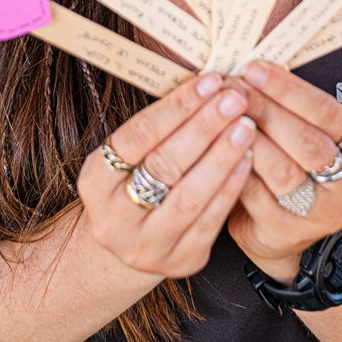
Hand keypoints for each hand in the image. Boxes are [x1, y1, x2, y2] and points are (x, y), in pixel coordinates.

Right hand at [77, 72, 255, 277]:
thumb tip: (205, 82)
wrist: (130, 245)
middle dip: (204, 127)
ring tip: (245, 125)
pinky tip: (247, 158)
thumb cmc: (134, 181)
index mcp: (94, 181)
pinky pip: (211, 219)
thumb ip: (159, 125)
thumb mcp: (128, 156)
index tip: (209, 81)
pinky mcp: (181, 260)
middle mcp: (114, 219)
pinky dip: (232, 185)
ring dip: (222, 156)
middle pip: (164, 164)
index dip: (176, 107)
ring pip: (191, 196)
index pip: (137, 136)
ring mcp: (147, 245)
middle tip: (234, 98)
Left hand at [228, 62, 341, 279]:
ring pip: (283, 171)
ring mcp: (321, 213)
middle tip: (232, 90)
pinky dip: (237, 170)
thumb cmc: (291, 165)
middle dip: (265, 111)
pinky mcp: (289, 233)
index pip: (325, 110)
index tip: (253, 68)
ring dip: (248, 140)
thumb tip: (248, 66)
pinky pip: (258, 198)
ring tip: (222, 117)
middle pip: (306, 141)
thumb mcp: (302, 133)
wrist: (284, 231)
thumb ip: (286, 106)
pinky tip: (218, 151)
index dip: (288, 88)